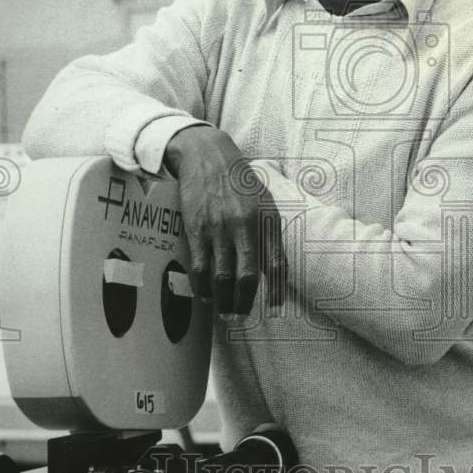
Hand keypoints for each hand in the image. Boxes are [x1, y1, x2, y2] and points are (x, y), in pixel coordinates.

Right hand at [164, 126, 286, 315]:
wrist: (208, 156)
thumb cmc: (240, 181)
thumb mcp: (264, 203)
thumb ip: (269, 235)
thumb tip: (272, 269)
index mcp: (266, 220)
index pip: (275, 264)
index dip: (276, 290)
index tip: (274, 308)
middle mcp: (244, 227)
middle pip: (246, 277)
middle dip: (243, 303)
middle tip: (239, 316)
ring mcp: (219, 229)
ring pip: (221, 277)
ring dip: (222, 300)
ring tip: (223, 311)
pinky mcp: (196, 229)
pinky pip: (200, 266)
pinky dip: (202, 286)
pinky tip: (204, 294)